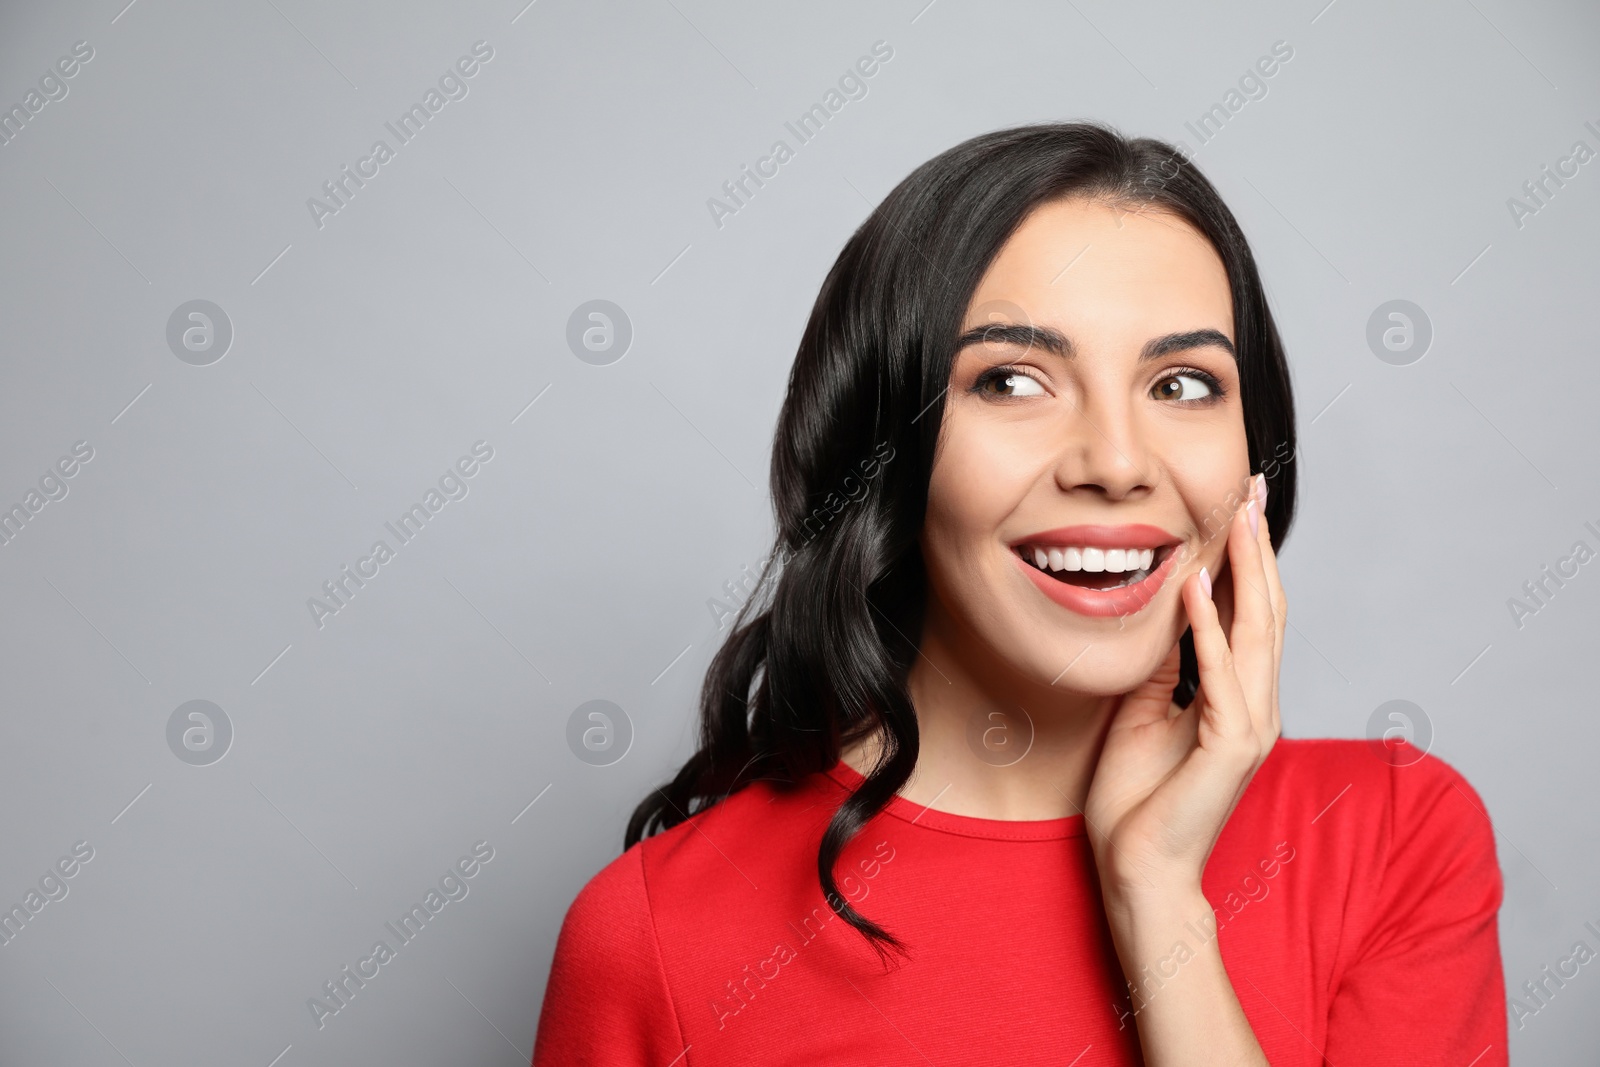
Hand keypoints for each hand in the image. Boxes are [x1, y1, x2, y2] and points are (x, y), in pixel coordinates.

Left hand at [1083, 474, 1286, 902]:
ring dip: (1244, 572)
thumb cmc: (1137, 799)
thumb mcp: (1142, 711)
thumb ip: (1164, 665)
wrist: (1138, 869)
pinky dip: (1208, 631)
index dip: (1243, 558)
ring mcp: (1250, 726)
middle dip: (1256, 547)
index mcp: (1237, 697)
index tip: (1236, 505)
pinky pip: (1222, 679)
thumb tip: (1165, 610)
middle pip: (1265, 610)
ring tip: (1234, 518)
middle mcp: (1256, 705)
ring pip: (1257, 633)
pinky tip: (1194, 588)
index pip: (1248, 613)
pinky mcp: (1232, 748)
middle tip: (1250, 488)